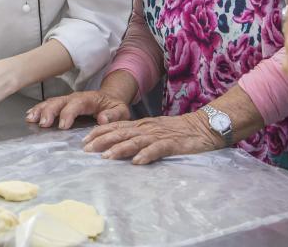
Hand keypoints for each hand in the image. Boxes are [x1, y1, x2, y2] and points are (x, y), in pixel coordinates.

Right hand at [25, 90, 130, 128]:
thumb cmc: (114, 107)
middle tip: (42, 123)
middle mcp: (75, 98)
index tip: (63, 126)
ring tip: (31, 118)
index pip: (76, 104)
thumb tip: (102, 119)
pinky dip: (39, 109)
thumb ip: (113, 115)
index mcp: (89, 99)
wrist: (110, 99)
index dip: (68, 113)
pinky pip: (48, 105)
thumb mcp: (121, 111)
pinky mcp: (62, 105)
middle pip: (60, 102)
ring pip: (51, 102)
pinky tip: (31, 116)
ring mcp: (67, 100)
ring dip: (41, 110)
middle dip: (49, 111)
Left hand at [81, 111, 219, 164]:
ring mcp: (159, 136)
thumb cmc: (177, 131)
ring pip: (135, 141)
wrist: (203, 126)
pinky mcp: (172, 144)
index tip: (83, 140)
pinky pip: (157, 149)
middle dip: (102, 141)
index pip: (116, 126)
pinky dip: (146, 155)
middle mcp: (147, 128)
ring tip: (106, 157)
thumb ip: (138, 135)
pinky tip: (137, 162)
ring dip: (120, 149)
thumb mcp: (153, 129)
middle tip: (86, 150)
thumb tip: (118, 143)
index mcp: (141, 125)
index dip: (99, 132)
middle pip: (121, 133)